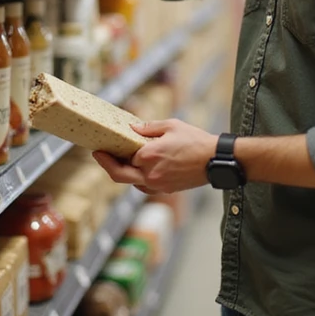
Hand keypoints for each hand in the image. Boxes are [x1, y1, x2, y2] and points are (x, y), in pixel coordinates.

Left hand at [92, 119, 217, 194]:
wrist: (215, 160)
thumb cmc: (195, 141)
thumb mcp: (172, 126)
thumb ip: (149, 127)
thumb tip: (132, 129)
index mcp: (149, 155)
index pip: (124, 155)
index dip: (112, 151)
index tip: (101, 146)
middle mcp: (150, 173)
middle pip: (120, 175)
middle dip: (107, 165)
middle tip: (99, 155)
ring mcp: (158, 184)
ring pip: (133, 182)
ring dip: (125, 172)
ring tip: (120, 160)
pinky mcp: (166, 190)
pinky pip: (145, 186)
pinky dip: (138, 178)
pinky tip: (140, 169)